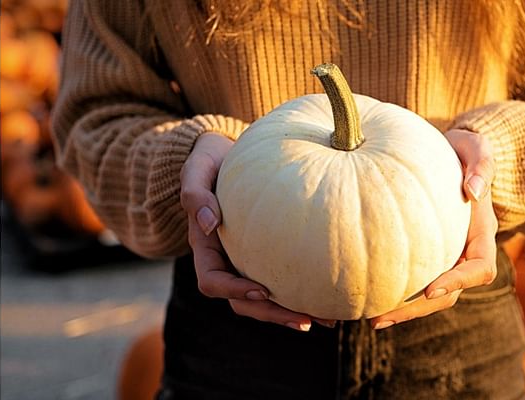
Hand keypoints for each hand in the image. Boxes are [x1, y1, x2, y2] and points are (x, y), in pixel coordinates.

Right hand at [180, 133, 333, 331]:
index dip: (234, 291)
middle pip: (242, 301)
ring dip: (291, 312)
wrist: (224, 153)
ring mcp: (244, 260)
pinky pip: (280, 280)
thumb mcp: (197, 167)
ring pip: (263, 299)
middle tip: (305, 320)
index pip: (212, 281)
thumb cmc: (209, 158)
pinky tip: (328, 296)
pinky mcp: (264, 255)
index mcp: (204, 246)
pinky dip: (300, 292)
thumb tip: (208, 222)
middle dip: (272, 314)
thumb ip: (195, 192)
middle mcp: (224, 260)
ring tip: (325, 320)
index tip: (262, 291)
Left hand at [370, 128, 498, 328]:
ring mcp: (445, 256)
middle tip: (383, 317)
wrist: (451, 153)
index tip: (430, 288)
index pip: (480, 268)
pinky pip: (412, 279)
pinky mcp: (425, 254)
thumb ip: (481, 164)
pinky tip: (365, 295)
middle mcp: (465, 252)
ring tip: (370, 318)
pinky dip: (393, 291)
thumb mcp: (477, 147)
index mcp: (482, 233)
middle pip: (450, 294)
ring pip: (429, 295)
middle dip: (419, 308)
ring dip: (403, 310)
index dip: (458, 282)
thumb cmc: (464, 149)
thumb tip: (473, 190)